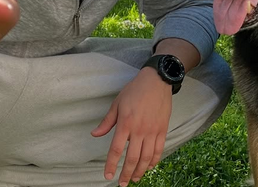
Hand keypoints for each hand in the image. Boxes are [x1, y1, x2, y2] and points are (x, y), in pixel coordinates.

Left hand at [91, 67, 171, 185]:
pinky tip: (149, 167)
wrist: (157, 81)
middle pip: (133, 158)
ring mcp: (153, 131)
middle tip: (121, 184)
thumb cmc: (134, 91)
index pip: (116, 149)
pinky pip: (159, 150)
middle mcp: (140, 130)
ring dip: (140, 171)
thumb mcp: (117, 104)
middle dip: (126, 173)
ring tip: (134, 179)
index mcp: (125, 123)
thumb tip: (94, 134)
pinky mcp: (163, 129)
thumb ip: (107, 122)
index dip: (111, 165)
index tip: (108, 175)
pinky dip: (154, 161)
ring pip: (146, 157)